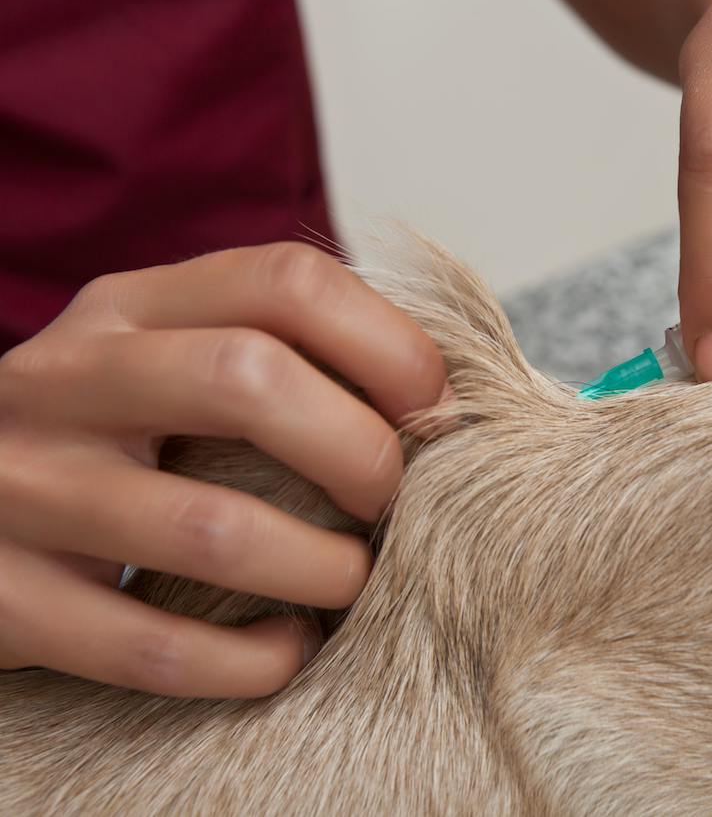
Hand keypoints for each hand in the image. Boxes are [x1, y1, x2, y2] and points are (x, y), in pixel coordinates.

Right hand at [0, 243, 444, 696]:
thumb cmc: (105, 436)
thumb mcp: (166, 360)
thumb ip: (277, 355)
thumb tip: (439, 400)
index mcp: (129, 307)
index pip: (286, 281)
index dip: (390, 345)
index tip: (433, 413)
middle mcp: (68, 378)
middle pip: (248, 378)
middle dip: (358, 449)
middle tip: (392, 502)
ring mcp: (23, 486)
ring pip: (211, 529)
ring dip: (318, 567)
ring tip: (351, 581)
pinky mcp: (4, 597)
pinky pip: (149, 644)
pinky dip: (247, 659)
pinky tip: (286, 649)